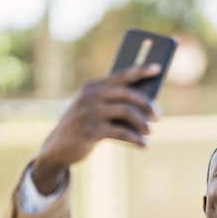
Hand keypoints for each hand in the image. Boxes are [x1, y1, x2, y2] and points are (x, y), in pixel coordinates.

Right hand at [31, 64, 161, 193]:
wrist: (58, 148)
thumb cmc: (83, 127)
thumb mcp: (95, 111)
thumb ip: (114, 105)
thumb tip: (147, 106)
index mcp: (92, 87)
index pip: (121, 75)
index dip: (141, 71)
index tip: (158, 68)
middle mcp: (90, 96)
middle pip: (126, 94)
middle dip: (146, 105)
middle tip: (158, 116)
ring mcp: (89, 112)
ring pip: (126, 112)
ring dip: (142, 123)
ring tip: (150, 132)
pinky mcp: (91, 130)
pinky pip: (121, 133)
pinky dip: (136, 140)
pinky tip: (144, 146)